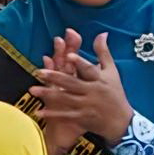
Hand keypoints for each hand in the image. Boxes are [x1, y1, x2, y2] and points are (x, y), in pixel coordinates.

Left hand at [33, 29, 136, 147]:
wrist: (121, 121)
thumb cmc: (115, 93)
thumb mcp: (112, 71)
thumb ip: (103, 52)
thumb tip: (101, 33)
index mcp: (99, 79)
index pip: (89, 69)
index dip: (79, 62)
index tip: (69, 55)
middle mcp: (92, 92)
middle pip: (72, 83)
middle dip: (55, 77)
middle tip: (39, 72)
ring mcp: (86, 106)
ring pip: (65, 99)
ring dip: (48, 94)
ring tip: (32, 89)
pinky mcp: (82, 117)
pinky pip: (65, 115)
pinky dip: (52, 114)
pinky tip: (38, 111)